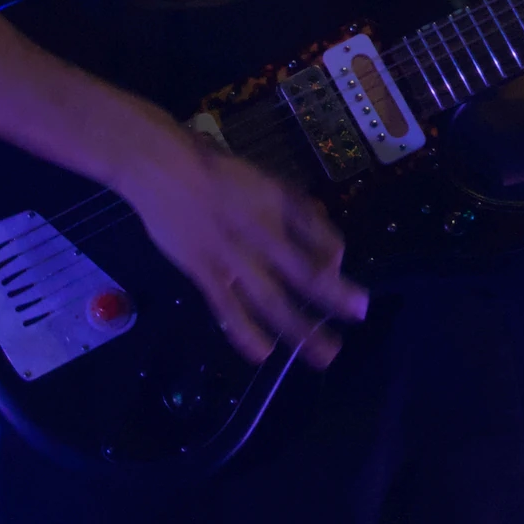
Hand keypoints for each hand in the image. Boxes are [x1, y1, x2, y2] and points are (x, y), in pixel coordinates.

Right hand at [98, 99, 369, 367]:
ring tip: (324, 355)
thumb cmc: (215, 169)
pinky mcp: (205, 273)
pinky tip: (262, 353)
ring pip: (273, 300)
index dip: (337, 254)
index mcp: (279, 205)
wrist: (163, 168)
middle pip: (306, 273)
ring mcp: (234, 258)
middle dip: (335, 297)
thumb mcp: (265, 179)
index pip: (321, 233)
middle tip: (360, 315)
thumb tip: (326, 243)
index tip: (341, 269)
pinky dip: (246, 333)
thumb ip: (296, 209)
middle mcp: (264, 234)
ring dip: (300, 329)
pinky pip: (229, 308)